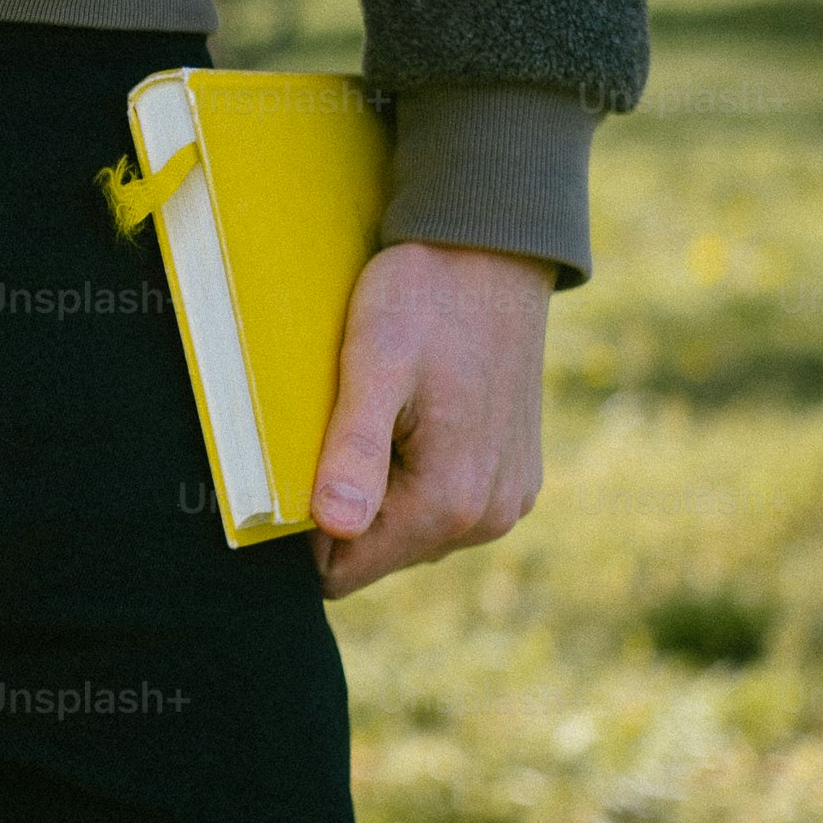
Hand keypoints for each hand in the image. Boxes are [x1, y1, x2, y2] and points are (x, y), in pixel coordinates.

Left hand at [308, 240, 554, 599]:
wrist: (495, 252)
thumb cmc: (427, 298)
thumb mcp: (374, 363)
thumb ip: (355, 449)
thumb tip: (337, 528)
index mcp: (451, 501)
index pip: (347, 570)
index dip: (310, 527)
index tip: (307, 461)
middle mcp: (490, 517)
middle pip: (380, 553)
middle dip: (349, 505)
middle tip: (346, 424)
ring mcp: (508, 500)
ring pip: (411, 531)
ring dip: (384, 489)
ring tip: (383, 414)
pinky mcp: (516, 478)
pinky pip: (446, 505)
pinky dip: (418, 474)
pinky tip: (415, 417)